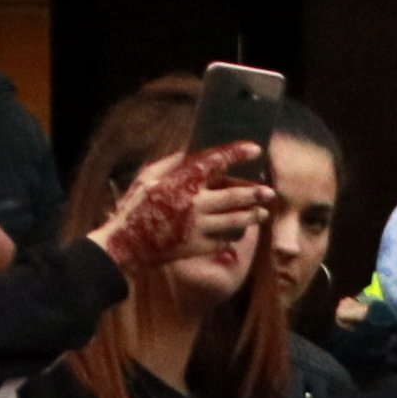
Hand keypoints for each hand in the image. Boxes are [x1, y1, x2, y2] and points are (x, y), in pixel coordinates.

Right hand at [90, 146, 268, 275]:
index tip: (255, 149)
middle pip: (234, 195)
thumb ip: (170, 163)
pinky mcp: (197, 248)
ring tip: (263, 213)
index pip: (215, 162)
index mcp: (181, 182)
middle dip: (255, 193)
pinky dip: (233, 236)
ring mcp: (197, 228)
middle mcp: (194, 204)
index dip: (236, 154)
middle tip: (271, 191)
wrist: (125, 246)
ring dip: (252, 216)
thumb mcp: (147, 178)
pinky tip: (240, 232)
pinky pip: (224, 241)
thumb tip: (191, 152)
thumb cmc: (134, 208)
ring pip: (234, 221)